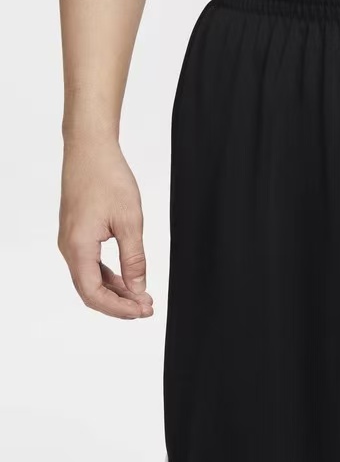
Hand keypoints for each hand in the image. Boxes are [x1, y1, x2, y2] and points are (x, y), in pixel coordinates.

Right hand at [58, 136, 153, 318]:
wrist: (90, 149)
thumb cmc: (108, 178)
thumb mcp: (130, 222)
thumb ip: (134, 259)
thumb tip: (138, 289)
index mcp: (78, 246)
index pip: (93, 293)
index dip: (119, 308)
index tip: (143, 311)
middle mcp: (69, 248)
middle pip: (90, 291)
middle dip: (119, 304)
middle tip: (147, 308)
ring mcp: (71, 241)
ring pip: (90, 279)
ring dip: (116, 291)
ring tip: (142, 297)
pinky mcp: (77, 234)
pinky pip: (90, 265)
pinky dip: (109, 276)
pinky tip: (129, 279)